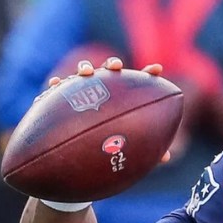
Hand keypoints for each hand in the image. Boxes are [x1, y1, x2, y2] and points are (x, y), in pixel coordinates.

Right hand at [46, 57, 170, 162]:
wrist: (79, 151)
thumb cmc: (110, 146)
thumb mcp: (129, 149)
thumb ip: (146, 148)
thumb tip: (167, 157)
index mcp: (123, 97)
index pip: (138, 82)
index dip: (148, 74)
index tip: (158, 69)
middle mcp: (104, 90)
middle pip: (110, 71)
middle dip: (113, 64)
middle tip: (116, 66)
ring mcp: (83, 91)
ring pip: (84, 74)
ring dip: (84, 68)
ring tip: (85, 72)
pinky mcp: (63, 98)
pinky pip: (58, 89)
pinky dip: (57, 84)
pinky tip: (55, 84)